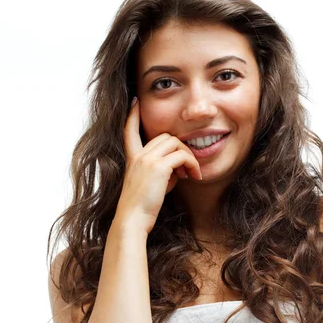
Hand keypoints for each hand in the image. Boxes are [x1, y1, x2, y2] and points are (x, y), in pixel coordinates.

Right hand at [117, 97, 202, 233]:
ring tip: (192, 174)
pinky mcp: (158, 167)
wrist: (132, 220)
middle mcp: (138, 155)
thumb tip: (179, 168)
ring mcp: (147, 159)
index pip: (128, 130)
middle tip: (188, 169)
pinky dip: (192, 164)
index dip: (131, 116)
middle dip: (180, 148)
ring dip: (188, 156)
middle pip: (165, 136)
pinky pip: (183, 155)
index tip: (135, 102)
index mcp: (132, 159)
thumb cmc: (143, 207)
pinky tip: (194, 177)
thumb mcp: (152, 185)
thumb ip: (163, 172)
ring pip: (175, 142)